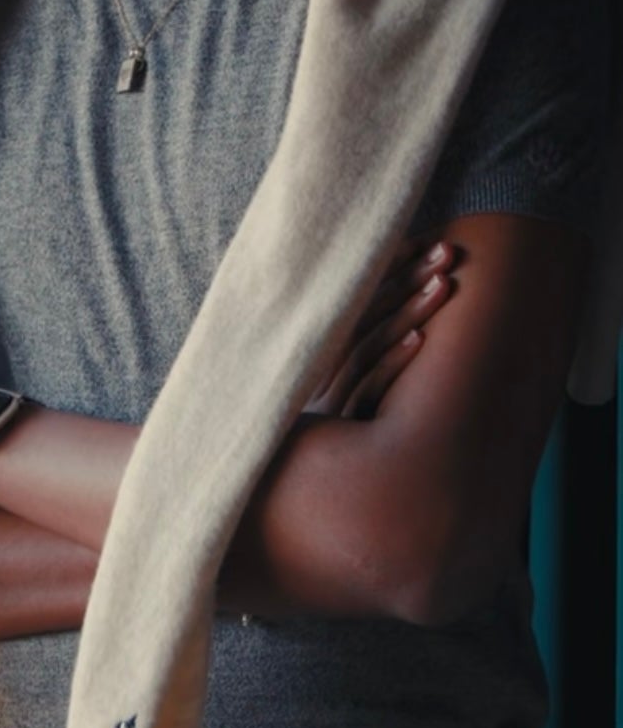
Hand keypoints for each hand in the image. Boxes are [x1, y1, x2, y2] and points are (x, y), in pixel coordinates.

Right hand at [302, 235, 456, 419]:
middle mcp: (321, 369)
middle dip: (406, 279)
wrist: (282, 485)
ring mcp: (331, 397)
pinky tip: (421, 341)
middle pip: (366, 315)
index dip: (388, 270)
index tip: (421, 242)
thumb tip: (405, 313)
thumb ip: (356, 348)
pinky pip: (371, 389)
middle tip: (445, 250)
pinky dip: (394, 362)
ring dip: (407, 312)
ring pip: (371, 345)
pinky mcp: (343, 428)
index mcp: (318, 352)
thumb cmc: (318, 435)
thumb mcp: (330, 386)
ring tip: (443, 283)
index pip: (356, 299)